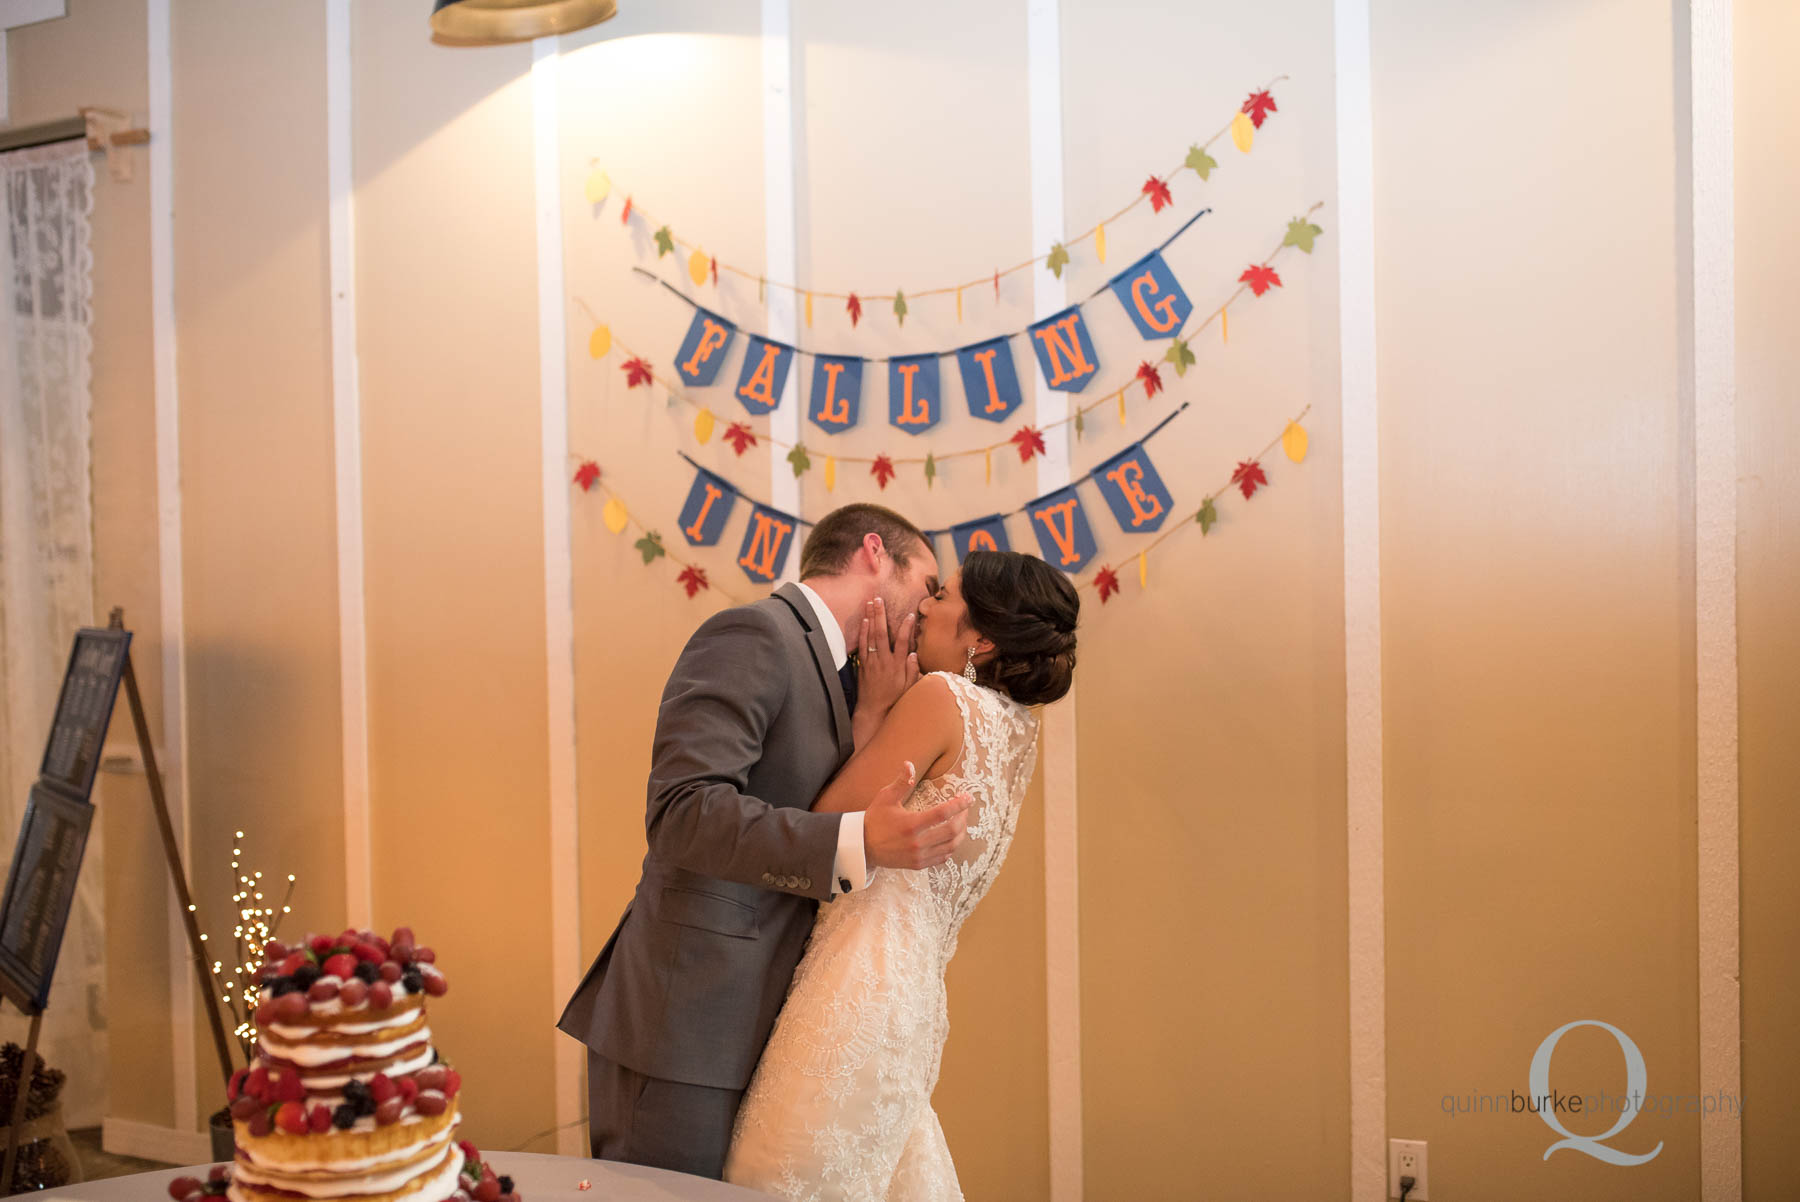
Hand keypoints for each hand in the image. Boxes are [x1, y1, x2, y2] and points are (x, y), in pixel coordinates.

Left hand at [855, 597, 919, 721]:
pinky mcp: (863, 664)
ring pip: (870, 637)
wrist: (873, 710)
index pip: (904, 643)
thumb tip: (914, 654)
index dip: (907, 628)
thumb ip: (912, 671)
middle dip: (880, 615)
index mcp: (897, 666)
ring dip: (870, 619)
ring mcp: (872, 662)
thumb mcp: (908, 688)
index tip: (910, 615)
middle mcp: (884, 661)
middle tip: (879, 599)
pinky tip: (863, 621)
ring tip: (870, 603)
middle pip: (882, 634)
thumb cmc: (893, 698)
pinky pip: (862, 645)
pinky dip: (862, 632)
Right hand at [862, 761, 970, 870]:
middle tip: (964, 808)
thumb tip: (909, 764)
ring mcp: (919, 855)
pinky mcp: (918, 864)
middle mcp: (917, 842)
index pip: (943, 813)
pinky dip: (951, 847)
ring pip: (951, 846)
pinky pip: (943, 857)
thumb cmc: (875, 820)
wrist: (862, 846)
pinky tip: (951, 837)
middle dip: (963, 818)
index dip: (959, 804)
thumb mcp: (886, 797)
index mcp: (911, 824)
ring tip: (961, 822)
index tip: (968, 797)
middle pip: (952, 831)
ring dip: (961, 833)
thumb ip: (901, 782)